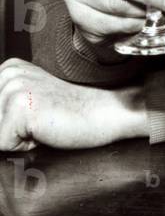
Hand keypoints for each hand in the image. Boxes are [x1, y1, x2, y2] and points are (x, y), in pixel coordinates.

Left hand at [0, 59, 147, 150]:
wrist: (103, 112)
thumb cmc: (69, 112)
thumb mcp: (29, 101)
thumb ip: (4, 107)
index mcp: (8, 69)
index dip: (8, 124)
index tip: (35, 114)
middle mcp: (8, 73)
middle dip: (9, 132)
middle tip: (41, 120)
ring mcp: (15, 87)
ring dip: (16, 139)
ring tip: (43, 124)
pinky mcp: (22, 107)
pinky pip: (2, 145)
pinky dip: (24, 146)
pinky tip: (46, 129)